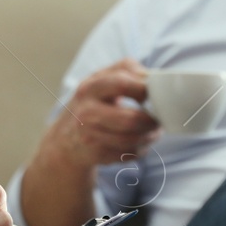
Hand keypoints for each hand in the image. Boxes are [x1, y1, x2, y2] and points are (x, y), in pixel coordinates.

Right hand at [41, 58, 162, 169]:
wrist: (66, 137)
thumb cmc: (93, 102)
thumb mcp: (102, 79)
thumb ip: (128, 70)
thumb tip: (154, 79)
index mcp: (91, 87)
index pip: (122, 84)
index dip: (145, 89)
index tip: (155, 92)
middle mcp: (87, 112)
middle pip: (130, 120)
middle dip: (152, 120)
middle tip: (159, 117)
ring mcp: (90, 136)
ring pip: (132, 140)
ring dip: (150, 136)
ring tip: (154, 130)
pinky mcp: (96, 155)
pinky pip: (129, 153)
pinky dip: (141, 148)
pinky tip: (140, 141)